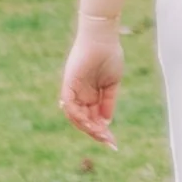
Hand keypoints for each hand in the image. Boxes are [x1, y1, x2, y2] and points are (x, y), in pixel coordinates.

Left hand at [60, 18, 123, 144]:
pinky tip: (91, 124)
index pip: (93, 117)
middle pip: (84, 120)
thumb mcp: (112, 84)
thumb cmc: (110, 56)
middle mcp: (80, 96)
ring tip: (102, 136)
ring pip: (76, 117)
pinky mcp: (68, 86)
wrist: (103, 38)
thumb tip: (106, 122)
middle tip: (110, 142)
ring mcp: (73, 91)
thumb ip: (108, 102)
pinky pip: (70, 107)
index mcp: (90, 95)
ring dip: (89, 128)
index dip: (101, 130)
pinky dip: (79, 117)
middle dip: (96, 133)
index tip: (113, 141)